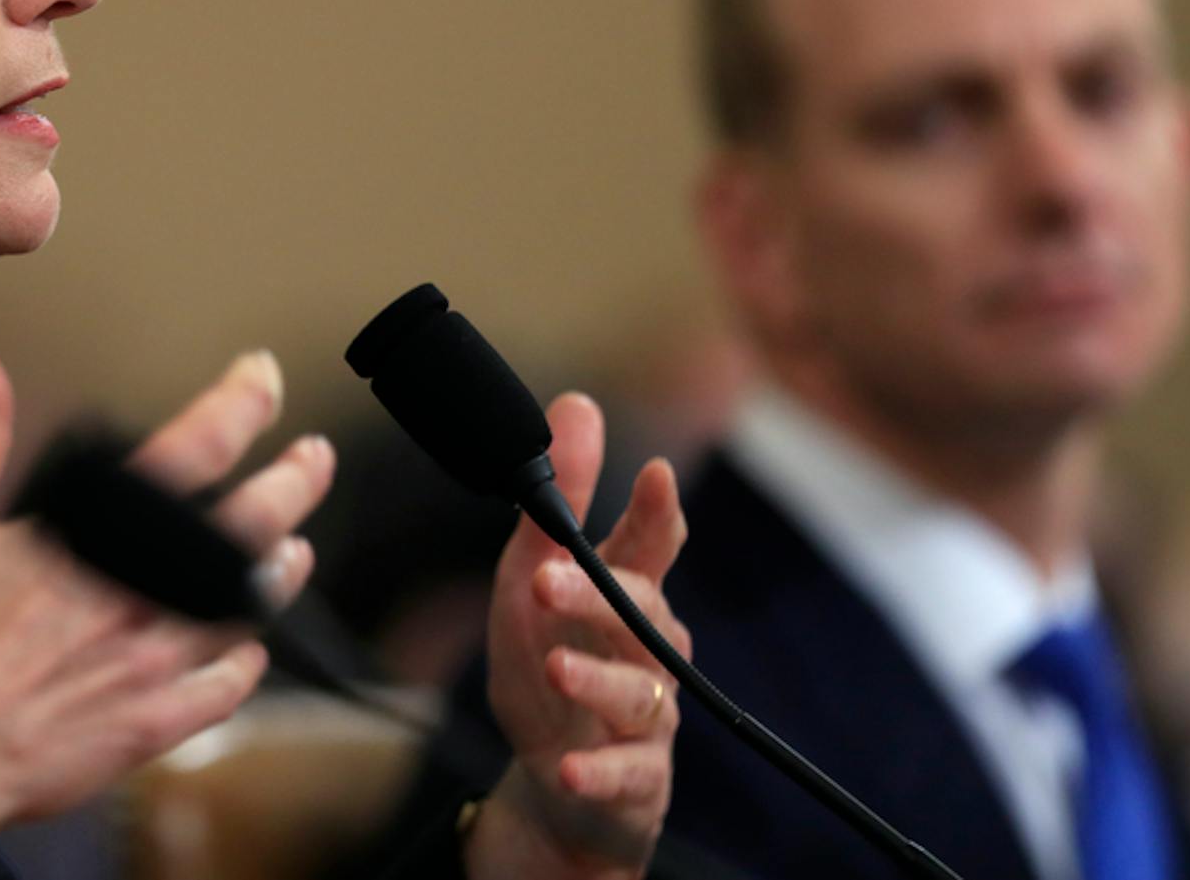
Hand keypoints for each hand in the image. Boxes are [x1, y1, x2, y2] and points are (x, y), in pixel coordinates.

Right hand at [0, 326, 334, 866]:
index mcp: (92, 539)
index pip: (195, 449)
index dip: (243, 404)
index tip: (264, 378)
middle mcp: (137, 598)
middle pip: (250, 528)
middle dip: (294, 484)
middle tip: (314, 458)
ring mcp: (151, 667)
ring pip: (248, 609)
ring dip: (280, 572)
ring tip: (296, 546)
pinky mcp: (149, 728)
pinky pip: (224, 692)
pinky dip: (245, 666)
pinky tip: (247, 652)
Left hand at [467, 394, 689, 879]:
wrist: (559, 786)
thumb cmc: (552, 663)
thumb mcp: (532, 581)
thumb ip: (556, 503)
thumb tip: (578, 402)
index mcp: (626, 596)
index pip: (652, 547)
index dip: (658, 512)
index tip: (656, 474)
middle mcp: (648, 652)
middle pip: (644, 615)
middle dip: (601, 596)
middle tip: (547, 581)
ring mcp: (647, 718)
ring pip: (639, 693)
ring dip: (595, 679)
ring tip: (553, 668)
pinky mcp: (635, 782)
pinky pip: (624, 776)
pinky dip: (598, 771)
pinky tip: (569, 767)